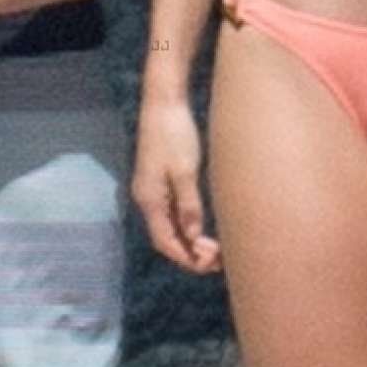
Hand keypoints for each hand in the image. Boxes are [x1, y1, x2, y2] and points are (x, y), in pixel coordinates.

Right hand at [132, 96, 221, 272]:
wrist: (164, 102)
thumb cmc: (174, 133)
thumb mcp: (185, 171)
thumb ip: (189, 206)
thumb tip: (194, 238)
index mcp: (149, 199)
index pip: (165, 242)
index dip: (187, 258)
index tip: (211, 263)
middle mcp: (147, 199)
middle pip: (167, 238)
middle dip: (190, 253)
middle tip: (220, 258)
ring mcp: (152, 190)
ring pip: (170, 227)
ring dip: (190, 241)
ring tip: (216, 248)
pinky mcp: (160, 180)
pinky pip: (173, 213)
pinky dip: (188, 225)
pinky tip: (204, 227)